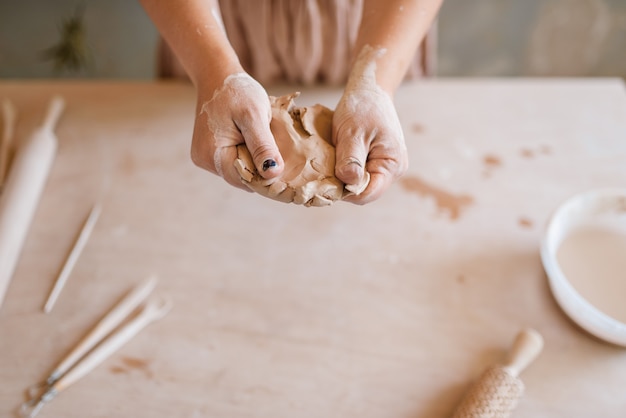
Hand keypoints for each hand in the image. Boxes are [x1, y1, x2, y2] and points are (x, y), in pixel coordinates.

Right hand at [190, 72, 283, 189]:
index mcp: (211, 155)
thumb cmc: (236, 91)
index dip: (267, 176)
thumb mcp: (254, 116)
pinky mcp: (213, 152)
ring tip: (263, 139)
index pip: (245, 180)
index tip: (285, 166)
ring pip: (241, 170)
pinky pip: (237, 161)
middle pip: (243, 177)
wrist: (218, 75)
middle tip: (277, 147)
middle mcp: (205, 161)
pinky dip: (250, 154)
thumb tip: (273, 173)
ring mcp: (207, 157)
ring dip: (257, 160)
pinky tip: (254, 139)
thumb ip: (263, 146)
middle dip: (262, 166)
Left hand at [333, 83, 407, 204]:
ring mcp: (386, 166)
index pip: (368, 194)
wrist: (369, 90)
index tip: (326, 182)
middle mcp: (394, 170)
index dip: (346, 192)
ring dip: (344, 177)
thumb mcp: (353, 133)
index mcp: (393, 165)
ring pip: (360, 184)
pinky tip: (338, 159)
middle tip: (325, 171)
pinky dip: (347, 169)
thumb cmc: (362, 108)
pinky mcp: (377, 161)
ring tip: (332, 162)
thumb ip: (351, 159)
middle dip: (344, 185)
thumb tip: (348, 183)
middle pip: (364, 191)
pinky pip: (360, 174)